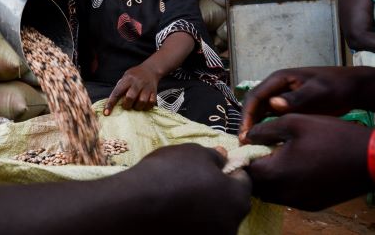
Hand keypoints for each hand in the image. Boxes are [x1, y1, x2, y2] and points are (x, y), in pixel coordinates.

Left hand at [103, 63, 158, 115]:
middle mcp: (137, 83)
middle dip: (126, 105)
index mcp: (127, 80)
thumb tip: (112, 102)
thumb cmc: (134, 75)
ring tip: (135, 106)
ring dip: (137, 107)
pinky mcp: (154, 92)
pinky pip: (151, 103)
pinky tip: (144, 106)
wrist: (150, 69)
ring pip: (142, 101)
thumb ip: (120, 87)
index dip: (110, 103)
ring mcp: (146, 87)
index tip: (106, 113)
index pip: (116, 92)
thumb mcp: (125, 77)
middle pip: (130, 97)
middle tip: (126, 106)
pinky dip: (147, 107)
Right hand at [130, 144, 251, 233]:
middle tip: (196, 181)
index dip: (230, 170)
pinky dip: (190, 223)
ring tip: (181, 198)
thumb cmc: (168, 173)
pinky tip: (173, 213)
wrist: (135, 205)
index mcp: (238, 199)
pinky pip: (197, 230)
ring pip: (214, 220)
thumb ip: (214, 156)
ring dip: (205, 210)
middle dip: (219, 192)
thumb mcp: (193, 153)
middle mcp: (231, 224)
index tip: (215, 165)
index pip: (244, 181)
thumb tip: (224, 156)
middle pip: (231, 205)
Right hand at [239, 66, 374, 142]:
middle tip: (245, 143)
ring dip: (254, 126)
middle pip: (254, 105)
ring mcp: (280, 97)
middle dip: (247, 123)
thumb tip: (273, 104)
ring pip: (260, 112)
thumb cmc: (335, 87)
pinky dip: (264, 128)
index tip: (245, 133)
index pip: (255, 96)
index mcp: (278, 79)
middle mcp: (275, 88)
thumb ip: (297, 98)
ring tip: (251, 145)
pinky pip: (270, 117)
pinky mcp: (287, 107)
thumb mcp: (318, 92)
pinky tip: (264, 141)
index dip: (247, 115)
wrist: (352, 88)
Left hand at [245, 114, 371, 210]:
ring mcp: (299, 202)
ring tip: (275, 158)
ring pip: (270, 194)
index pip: (245, 172)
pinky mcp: (311, 205)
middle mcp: (285, 194)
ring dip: (267, 178)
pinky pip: (286, 197)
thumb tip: (246, 137)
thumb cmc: (331, 135)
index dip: (242, 158)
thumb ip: (264, 130)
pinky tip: (292, 168)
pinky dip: (282, 185)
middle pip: (255, 186)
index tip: (246, 146)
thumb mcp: (293, 122)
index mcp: (277, 173)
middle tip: (259, 152)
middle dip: (253, 170)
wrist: (370, 157)